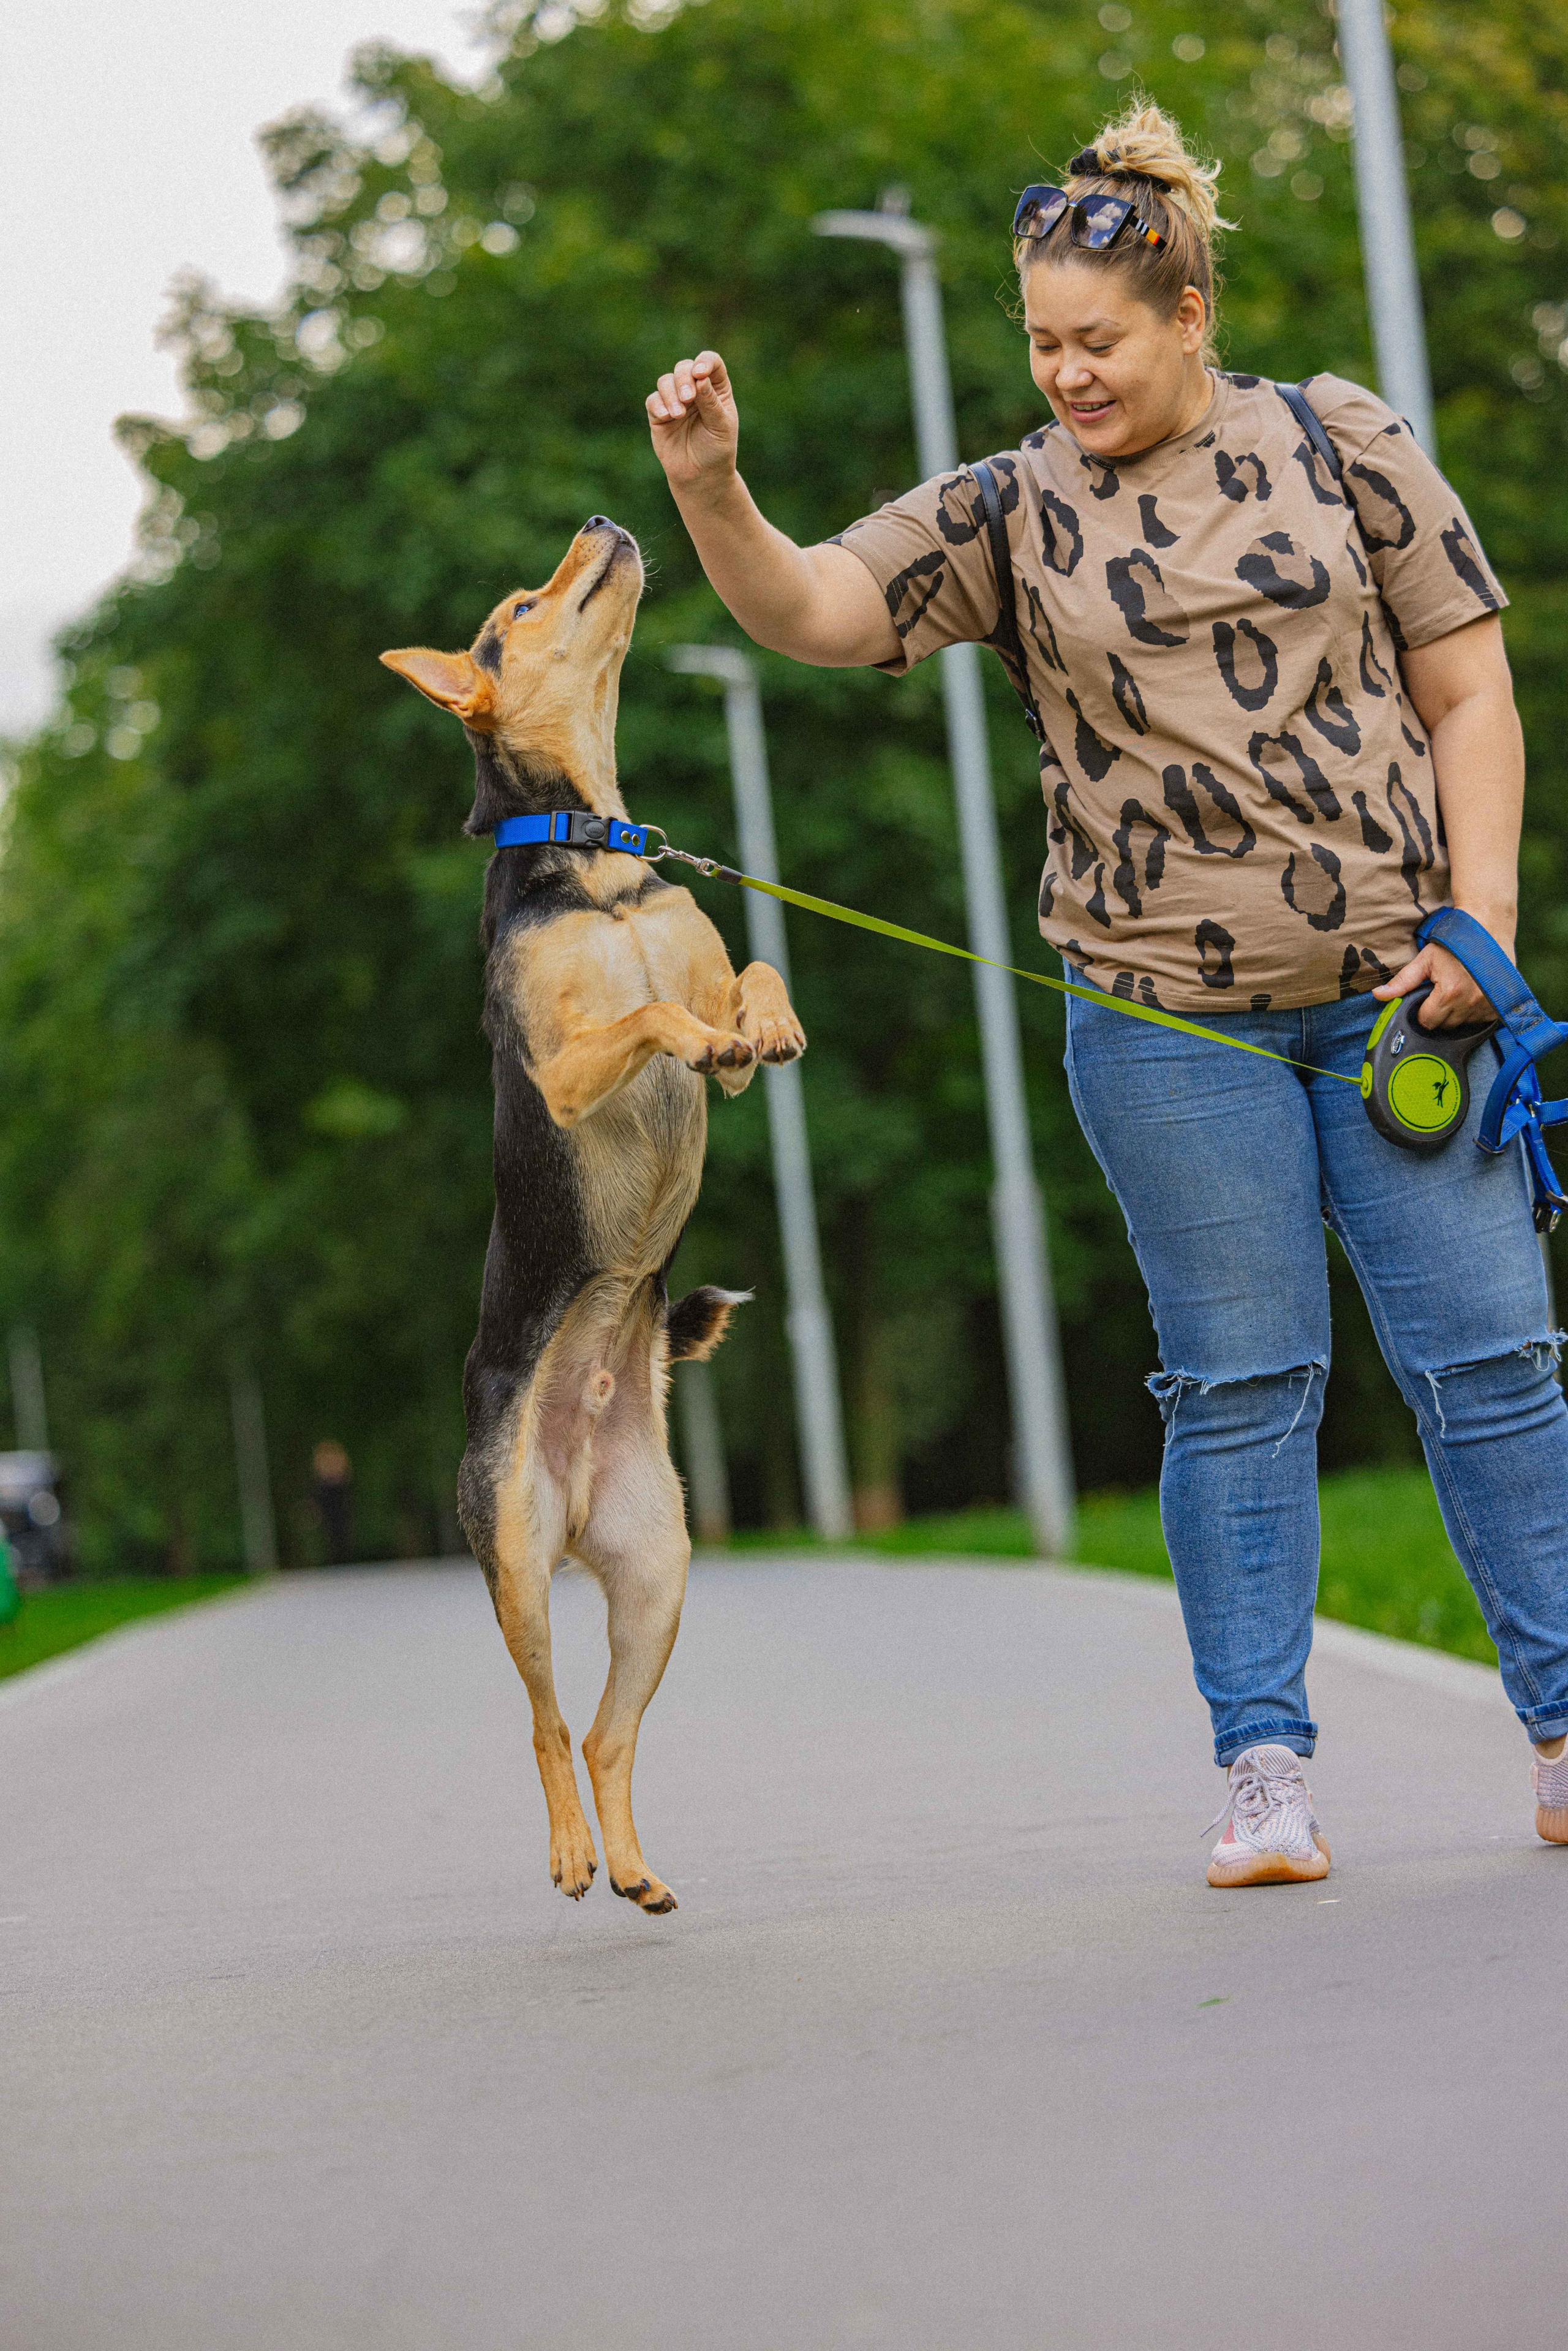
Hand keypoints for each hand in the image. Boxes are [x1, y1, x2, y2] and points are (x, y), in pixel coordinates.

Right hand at [646, 350, 738, 493]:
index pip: (711, 362)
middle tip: (688, 398)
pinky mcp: (659, 415)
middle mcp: (694, 390)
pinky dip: (658, 405)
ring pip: (666, 381)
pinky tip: (667, 417)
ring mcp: (675, 401)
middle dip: (684, 379)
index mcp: (716, 388)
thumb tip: (699, 378)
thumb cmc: (716, 450)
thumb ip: (710, 402)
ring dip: (670, 393)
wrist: (701, 476)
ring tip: (678, 414)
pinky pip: (653, 401)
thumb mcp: (720, 426)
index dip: (705, 362)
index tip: (700, 374)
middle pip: (684, 367)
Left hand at [1373, 939, 1499, 1029]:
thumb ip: (1403, 980)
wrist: (1490, 929)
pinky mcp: (1498, 1008)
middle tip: (1441, 992)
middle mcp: (1470, 1003)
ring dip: (1456, 1013)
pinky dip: (1472, 1012)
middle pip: (1444, 1025)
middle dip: (1438, 1013)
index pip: (1426, 1021)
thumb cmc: (1455, 942)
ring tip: (1458, 990)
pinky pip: (1479, 1021)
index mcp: (1449, 993)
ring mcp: (1487, 1007)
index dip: (1422, 1011)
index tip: (1426, 997)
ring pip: (1461, 1025)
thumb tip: (1378, 995)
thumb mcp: (1426, 958)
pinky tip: (1471, 994)